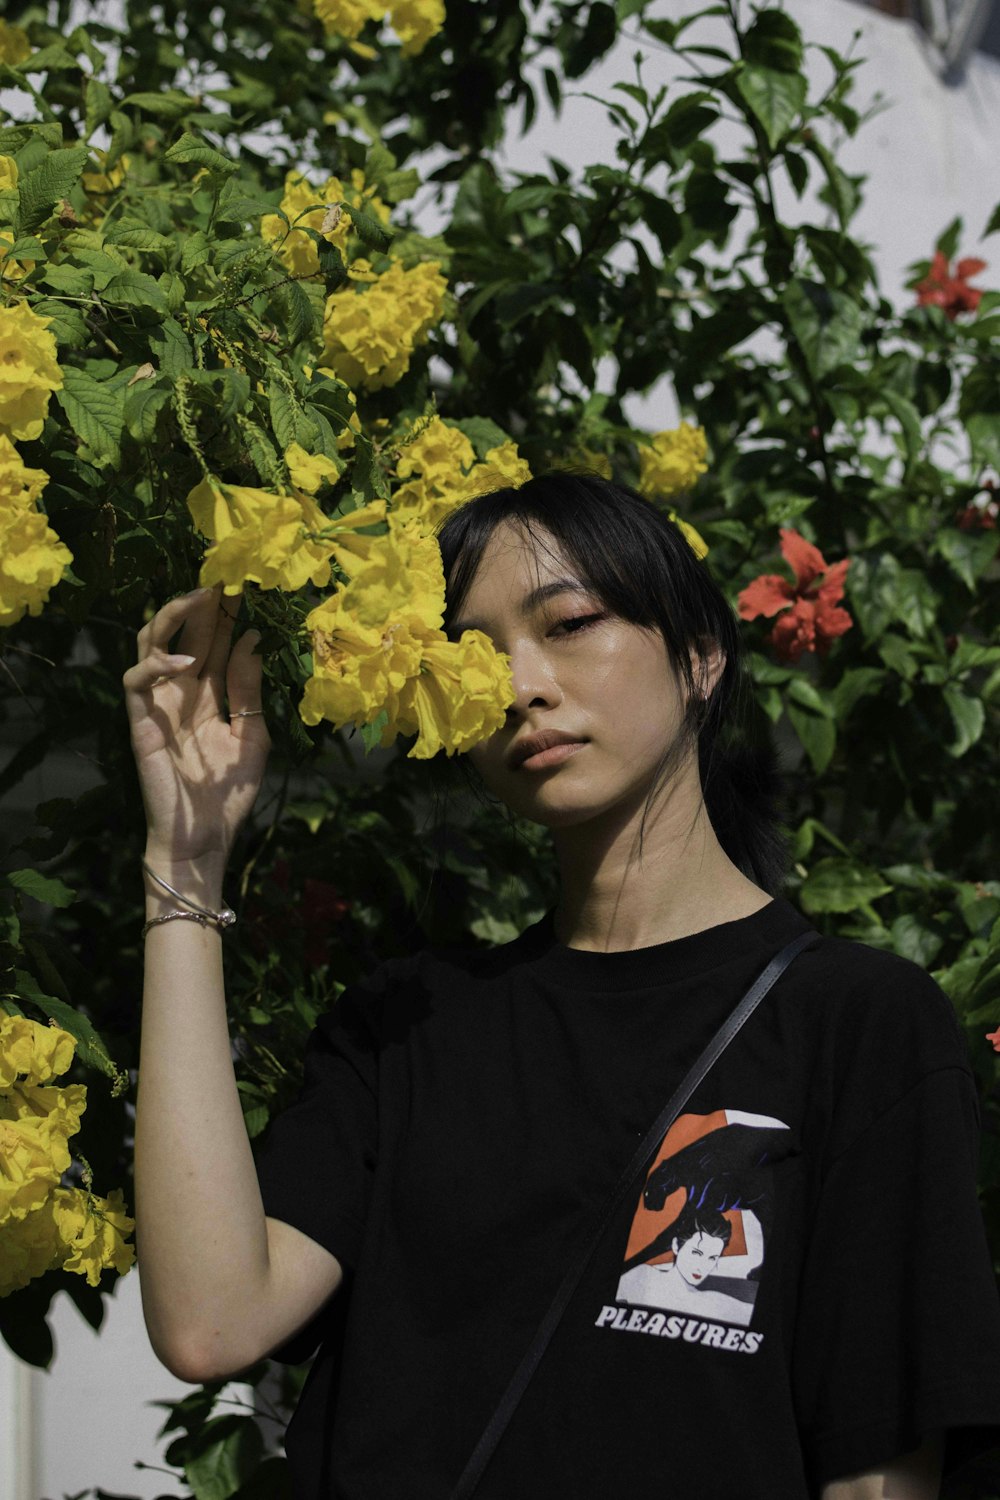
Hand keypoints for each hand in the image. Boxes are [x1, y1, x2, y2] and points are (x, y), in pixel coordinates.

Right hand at [123, 582, 270, 869]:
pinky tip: (187, 662)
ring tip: (202, 599)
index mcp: (207, 695)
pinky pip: (136, 681)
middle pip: (182, 633)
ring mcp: (157, 705)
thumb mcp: (252, 735)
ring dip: (173, 616)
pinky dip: (158, 664)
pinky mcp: (141, 723)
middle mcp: (179, 693)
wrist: (204, 838)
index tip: (245, 584)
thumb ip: (248, 689)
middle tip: (224, 577)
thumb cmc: (227, 794)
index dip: (225, 614)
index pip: (212, 642)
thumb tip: (252, 640)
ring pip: (150, 643)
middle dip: (202, 604)